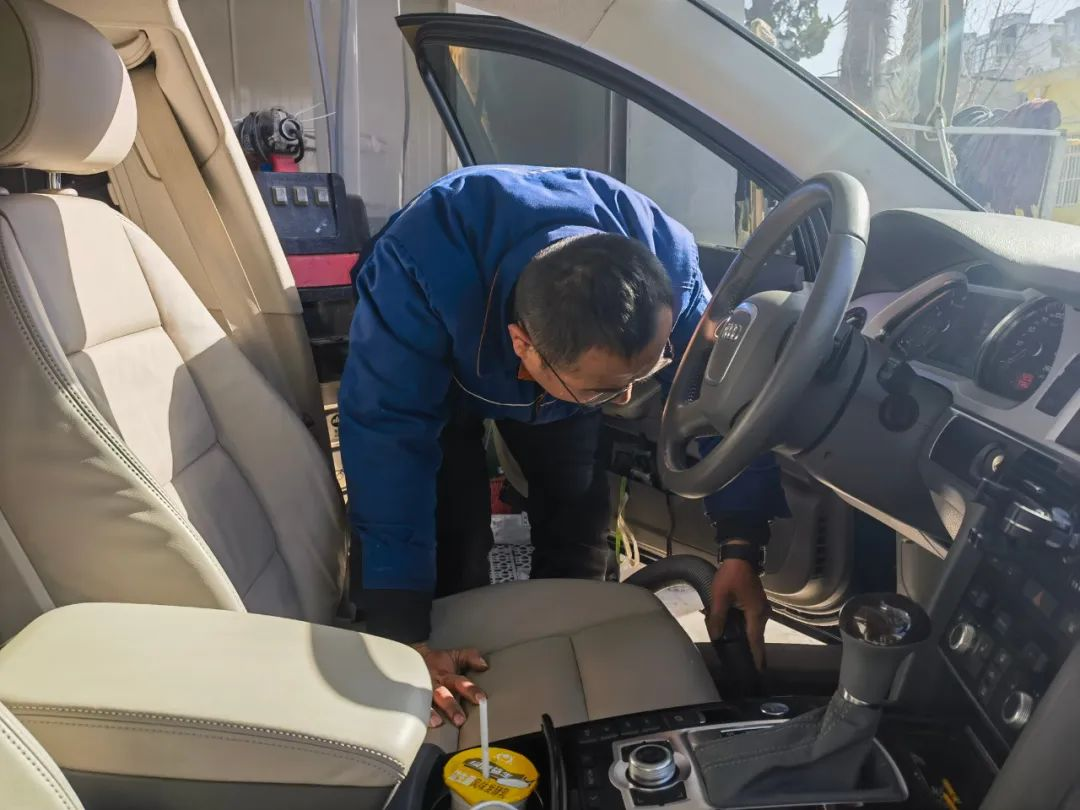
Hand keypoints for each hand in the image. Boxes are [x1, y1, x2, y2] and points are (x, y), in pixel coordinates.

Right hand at [412, 644, 488, 728]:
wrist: (413, 659)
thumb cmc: (437, 662)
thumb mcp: (455, 656)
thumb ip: (470, 657)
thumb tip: (484, 665)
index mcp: (445, 675)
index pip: (460, 682)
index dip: (470, 689)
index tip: (481, 699)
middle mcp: (434, 684)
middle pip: (442, 694)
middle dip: (450, 706)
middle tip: (460, 719)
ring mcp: (422, 693)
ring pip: (426, 702)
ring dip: (432, 713)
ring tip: (438, 723)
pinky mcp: (414, 700)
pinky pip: (414, 708)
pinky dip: (418, 715)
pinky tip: (420, 724)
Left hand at [706, 554, 768, 670]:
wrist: (740, 556)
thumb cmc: (730, 576)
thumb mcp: (719, 597)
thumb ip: (717, 617)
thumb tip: (715, 636)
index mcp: (755, 613)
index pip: (756, 640)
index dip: (756, 656)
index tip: (758, 670)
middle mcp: (762, 613)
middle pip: (756, 637)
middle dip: (751, 650)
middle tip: (746, 666)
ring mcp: (761, 607)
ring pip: (754, 629)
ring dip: (748, 639)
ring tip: (741, 652)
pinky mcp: (757, 603)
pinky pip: (753, 621)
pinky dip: (747, 629)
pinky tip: (737, 633)